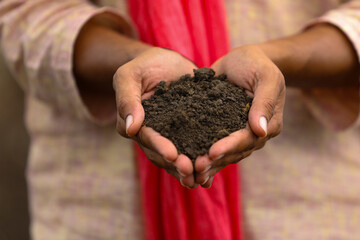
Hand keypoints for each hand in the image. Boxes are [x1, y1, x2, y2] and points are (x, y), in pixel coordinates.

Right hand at [113, 47, 197, 187]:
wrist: (167, 62)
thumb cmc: (145, 65)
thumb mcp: (130, 75)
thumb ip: (127, 99)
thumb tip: (130, 128)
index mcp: (136, 125)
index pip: (146, 138)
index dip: (159, 147)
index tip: (172, 155)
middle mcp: (152, 135)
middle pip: (162, 154)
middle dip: (176, 164)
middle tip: (191, 172)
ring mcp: (171, 136)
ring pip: (178, 157)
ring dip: (188, 168)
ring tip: (201, 177)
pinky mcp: (189, 132)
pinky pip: (194, 148)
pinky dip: (201, 159)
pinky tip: (212, 170)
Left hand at [194, 45, 285, 187]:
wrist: (245, 60)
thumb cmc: (257, 65)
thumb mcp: (265, 77)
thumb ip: (264, 101)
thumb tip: (260, 131)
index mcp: (268, 123)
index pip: (248, 139)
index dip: (230, 146)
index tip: (212, 152)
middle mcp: (254, 133)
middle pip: (236, 152)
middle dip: (216, 161)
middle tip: (197, 168)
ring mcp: (238, 133)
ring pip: (225, 154)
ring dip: (209, 164)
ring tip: (191, 172)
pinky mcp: (222, 129)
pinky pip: (214, 145)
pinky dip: (204, 156)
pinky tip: (190, 167)